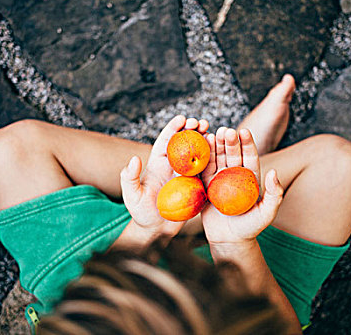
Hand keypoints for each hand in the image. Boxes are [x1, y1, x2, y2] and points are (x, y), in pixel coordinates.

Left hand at [120, 115, 208, 239]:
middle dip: (193, 129)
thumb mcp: (131, 196)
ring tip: (215, 133)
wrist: (157, 231)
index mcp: (158, 163)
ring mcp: (186, 176)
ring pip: (198, 153)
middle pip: (184, 142)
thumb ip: (129, 178)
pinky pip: (206, 171)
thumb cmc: (141, 213)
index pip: (166, 140)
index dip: (174, 128)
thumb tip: (134, 159)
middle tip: (201, 122)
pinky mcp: (196, 186)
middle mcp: (173, 166)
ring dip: (206, 142)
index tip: (182, 118)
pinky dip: (213, 160)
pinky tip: (221, 153)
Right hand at [201, 127, 283, 244]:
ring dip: (214, 146)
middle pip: (232, 154)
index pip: (249, 156)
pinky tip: (198, 148)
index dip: (247, 143)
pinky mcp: (205, 186)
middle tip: (226, 130)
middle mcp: (234, 175)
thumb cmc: (251, 227)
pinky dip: (201, 160)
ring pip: (216, 159)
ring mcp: (219, 179)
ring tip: (211, 134)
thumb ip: (274, 194)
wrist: (229, 240)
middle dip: (229, 141)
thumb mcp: (267, 213)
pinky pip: (202, 171)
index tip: (244, 131)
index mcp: (250, 177)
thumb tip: (274, 172)